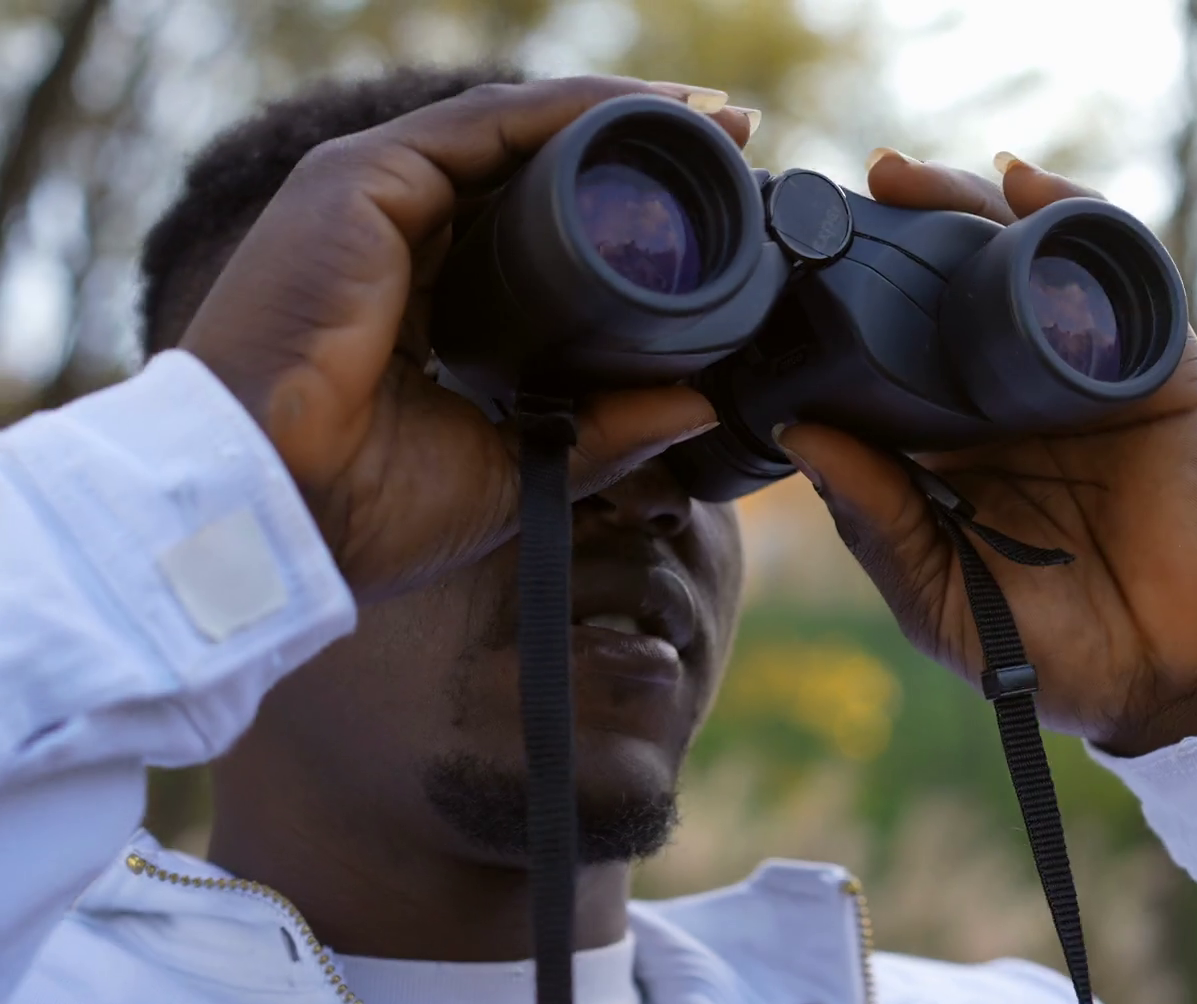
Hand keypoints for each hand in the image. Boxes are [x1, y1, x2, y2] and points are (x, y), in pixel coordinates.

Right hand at [181, 77, 755, 597]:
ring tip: (710, 119)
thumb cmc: (368, 507)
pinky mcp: (363, 180)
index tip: (710, 207)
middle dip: (635, 146)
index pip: (536, 228)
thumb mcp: (519, 462)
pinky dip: (570, 110)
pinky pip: (487, 124)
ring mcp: (374, 198)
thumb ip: (606, 428)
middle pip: (534, 167)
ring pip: (517, 132)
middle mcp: (397, 236)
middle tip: (732, 140)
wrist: (278, 516)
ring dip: (618, 115)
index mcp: (423, 299)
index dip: (619, 208)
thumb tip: (697, 405)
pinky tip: (642, 109)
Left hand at [775, 152, 1196, 756]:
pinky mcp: (1157, 371)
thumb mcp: (940, 594)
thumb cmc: (1050, 651)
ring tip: (915, 180)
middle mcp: (1015, 396)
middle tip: (864, 184)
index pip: (898, 347)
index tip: (798, 253)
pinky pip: (1116, 279)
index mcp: (954, 445)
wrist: (1173, 682)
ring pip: (1026, 264)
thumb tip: (799, 431)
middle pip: (957, 284)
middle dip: (911, 224)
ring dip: (974, 207)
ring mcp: (1086, 376)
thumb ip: (877, 520)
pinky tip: (1029, 188)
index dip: (854, 296)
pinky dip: (1076, 222)